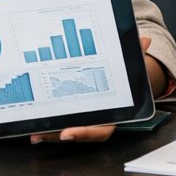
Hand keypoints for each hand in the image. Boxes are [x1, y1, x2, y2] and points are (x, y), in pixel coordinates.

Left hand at [31, 36, 162, 144]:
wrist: (118, 84)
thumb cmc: (121, 79)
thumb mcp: (129, 68)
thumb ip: (136, 56)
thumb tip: (145, 40)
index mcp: (110, 116)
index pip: (99, 131)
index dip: (84, 133)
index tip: (67, 133)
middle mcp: (93, 122)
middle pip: (76, 134)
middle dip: (58, 136)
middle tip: (41, 135)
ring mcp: (79, 121)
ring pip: (63, 132)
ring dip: (48, 134)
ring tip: (33, 133)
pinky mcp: (66, 117)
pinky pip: (56, 125)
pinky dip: (44, 126)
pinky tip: (30, 125)